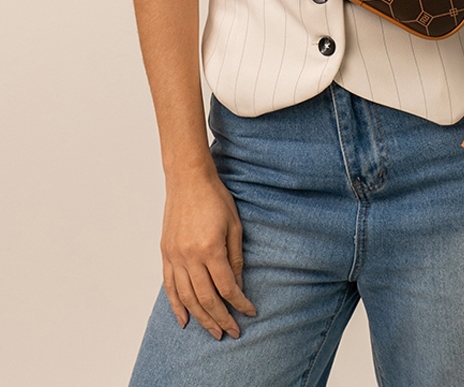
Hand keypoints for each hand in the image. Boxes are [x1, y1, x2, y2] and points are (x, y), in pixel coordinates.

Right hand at [160, 171, 256, 339]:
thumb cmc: (215, 198)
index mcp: (210, 249)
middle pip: (206, 298)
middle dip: (221, 318)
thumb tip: (238, 286)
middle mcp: (189, 257)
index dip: (240, 303)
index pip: (227, 287)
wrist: (188, 180)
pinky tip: (184, 320)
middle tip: (232, 332)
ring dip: (200, 318)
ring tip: (213, 331)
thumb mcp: (234, 225)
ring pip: (186, 297)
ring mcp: (174, 257)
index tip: (250, 312)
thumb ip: (236, 257)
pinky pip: (170, 286)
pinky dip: (176, 306)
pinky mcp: (166, 254)